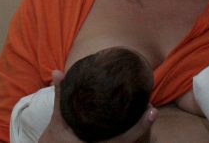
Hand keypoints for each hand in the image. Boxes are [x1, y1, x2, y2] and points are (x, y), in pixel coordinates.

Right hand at [38, 70, 156, 142]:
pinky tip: (135, 117)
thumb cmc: (55, 137)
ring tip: (146, 110)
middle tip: (151, 107)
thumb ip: (60, 96)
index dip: (141, 127)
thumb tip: (57, 72)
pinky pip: (122, 141)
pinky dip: (131, 131)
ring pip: (128, 142)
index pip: (124, 139)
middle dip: (143, 126)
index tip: (153, 110)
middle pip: (131, 141)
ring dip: (139, 128)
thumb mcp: (57, 118)